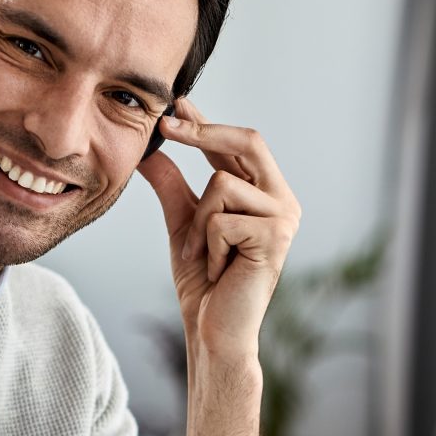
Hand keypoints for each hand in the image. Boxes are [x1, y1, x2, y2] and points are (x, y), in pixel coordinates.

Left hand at [137, 97, 300, 360]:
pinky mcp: (276, 237)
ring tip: (204, 256)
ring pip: (223, 185)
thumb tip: (151, 151)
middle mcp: (283, 201)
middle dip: (204, 132)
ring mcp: (285, 218)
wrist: (214, 332)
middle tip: (165, 126)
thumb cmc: (204, 284)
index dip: (208, 122)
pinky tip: (217, 269)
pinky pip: (221, 218)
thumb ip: (173, 187)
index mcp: (266, 195)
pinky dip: (207, 244)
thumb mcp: (184, 225)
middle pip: (248, 141)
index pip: (238, 145)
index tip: (177, 103)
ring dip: (199, 222)